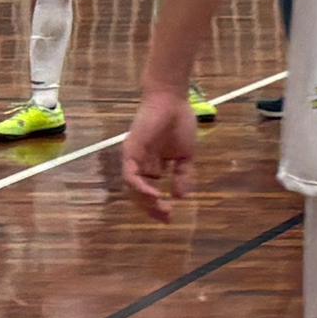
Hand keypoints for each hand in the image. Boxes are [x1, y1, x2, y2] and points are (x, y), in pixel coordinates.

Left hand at [121, 85, 199, 215]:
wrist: (172, 100)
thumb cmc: (179, 122)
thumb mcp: (186, 155)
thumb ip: (183, 175)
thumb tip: (182, 197)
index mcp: (152, 164)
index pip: (150, 191)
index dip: (158, 206)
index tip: (171, 217)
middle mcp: (140, 164)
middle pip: (140, 193)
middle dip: (152, 208)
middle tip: (167, 218)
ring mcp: (133, 158)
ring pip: (133, 188)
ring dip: (146, 201)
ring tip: (162, 209)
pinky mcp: (130, 151)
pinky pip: (131, 175)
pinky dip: (141, 187)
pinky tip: (155, 195)